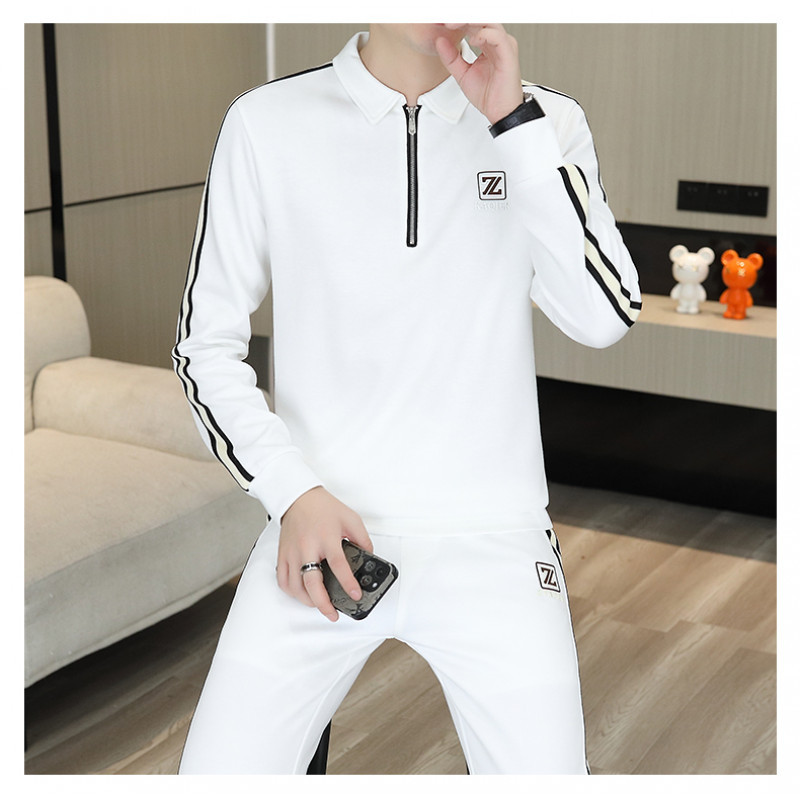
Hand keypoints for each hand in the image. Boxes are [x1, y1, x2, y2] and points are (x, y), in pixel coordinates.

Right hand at [277, 487, 372, 621]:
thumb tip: (369, 556)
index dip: (348, 583)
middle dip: (323, 603)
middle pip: (312, 583)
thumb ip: (362, 538)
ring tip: (319, 605)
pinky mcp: (283, 555)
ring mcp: (292, 553)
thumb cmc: (324, 507)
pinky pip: (283, 580)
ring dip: (308, 601)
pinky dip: (291, 592)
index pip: (339, 565)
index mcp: (327, 537)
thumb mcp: (351, 518)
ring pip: (295, 586)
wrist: (298, 497)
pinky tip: (302, 595)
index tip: (355, 594)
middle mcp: (308, 547)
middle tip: (333, 614)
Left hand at [435, 24, 522, 124]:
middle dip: (462, 18)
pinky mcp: (509, 54)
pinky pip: (497, 37)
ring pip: (489, 22)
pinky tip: (472, 40)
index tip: (441, 22)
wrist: (500, 113)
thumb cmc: (488, 95)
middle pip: (481, 19)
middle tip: (445, 20)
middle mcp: (497, 42)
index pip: (473, 24)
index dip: (457, 21)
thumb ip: (451, 58)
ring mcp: (504, 46)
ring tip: (454, 25)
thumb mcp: (462, 74)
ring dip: (470, 21)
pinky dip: (483, 34)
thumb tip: (440, 41)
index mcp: (488, 44)